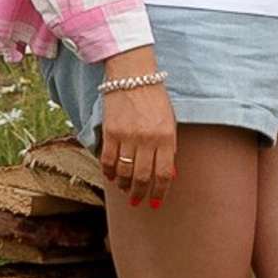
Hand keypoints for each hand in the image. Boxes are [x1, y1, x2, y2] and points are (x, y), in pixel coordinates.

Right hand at [97, 50, 176, 207]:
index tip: (156, 202)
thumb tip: (168, 174)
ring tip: (125, 190)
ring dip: (124, 185)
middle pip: (143, 177)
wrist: (133, 76)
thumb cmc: (155, 99)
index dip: (160, 192)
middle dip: (140, 193)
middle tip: (137, 201)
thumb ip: (169, 147)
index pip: (164, 174)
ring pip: (124, 172)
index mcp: (166, 137)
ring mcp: (127, 136)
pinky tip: (111, 177)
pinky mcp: (110, 132)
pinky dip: (109, 172)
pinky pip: (108, 160)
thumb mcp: (170, 121)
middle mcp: (147, 139)